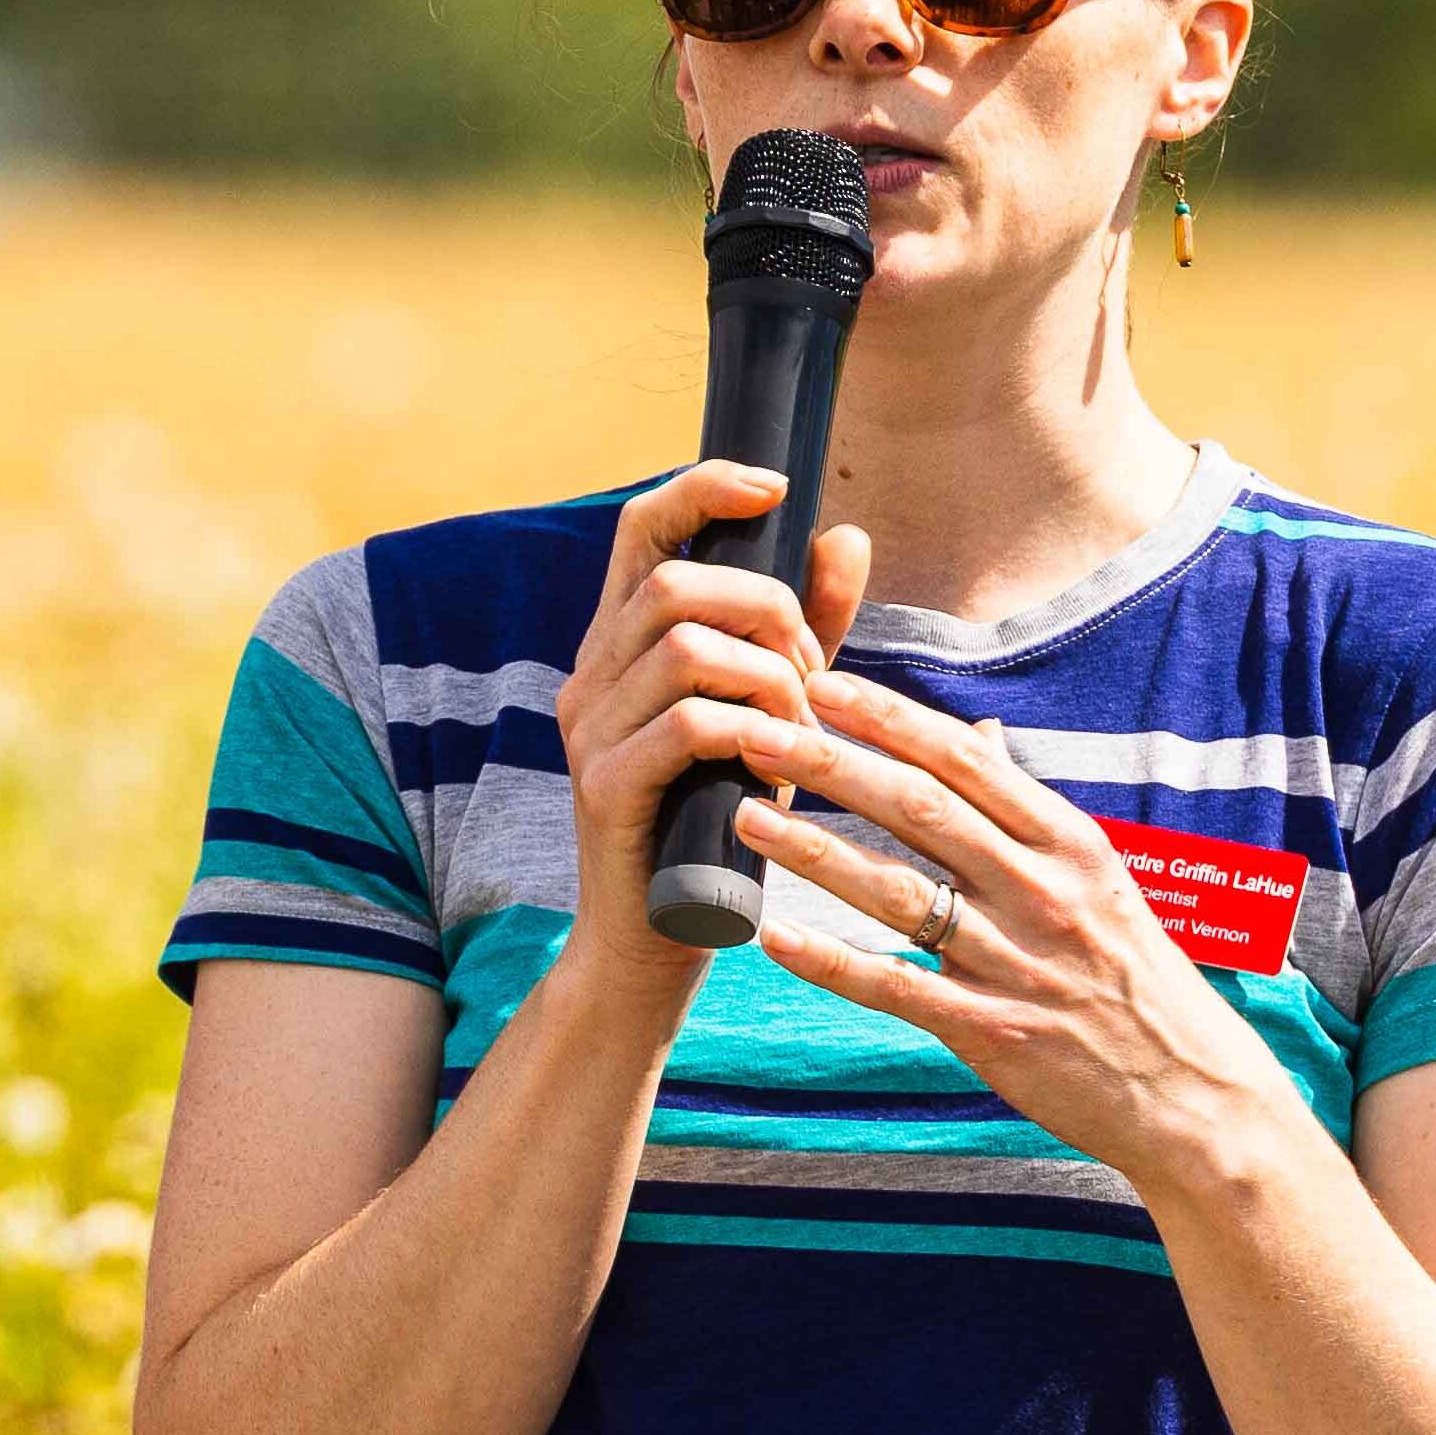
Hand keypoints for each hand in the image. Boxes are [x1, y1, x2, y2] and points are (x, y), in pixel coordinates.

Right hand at [556, 464, 875, 965]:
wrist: (652, 947)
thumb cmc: (716, 825)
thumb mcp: (766, 712)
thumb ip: (804, 628)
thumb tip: (845, 535)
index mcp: (621, 647)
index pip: (641, 529)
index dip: (703, 489)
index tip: (775, 488)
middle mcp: (591, 677)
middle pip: (673, 584)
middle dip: (766, 609)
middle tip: (808, 670)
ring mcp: (591, 733)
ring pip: (684, 647)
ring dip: (768, 675)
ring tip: (798, 728)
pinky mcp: (606, 790)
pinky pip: (687, 724)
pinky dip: (751, 730)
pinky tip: (777, 764)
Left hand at [731, 672, 1297, 1189]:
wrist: (1193, 1092)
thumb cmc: (1134, 974)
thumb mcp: (1098, 875)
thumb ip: (1026, 809)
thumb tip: (981, 733)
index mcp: (1069, 842)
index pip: (964, 760)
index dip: (887, 718)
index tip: (821, 682)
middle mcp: (1043, 891)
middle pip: (919, 809)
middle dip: (830, 764)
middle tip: (752, 730)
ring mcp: (1015, 962)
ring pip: (896, 892)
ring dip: (812, 851)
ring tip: (744, 817)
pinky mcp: (991, 1032)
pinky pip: (895, 987)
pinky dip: (829, 962)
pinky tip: (774, 937)